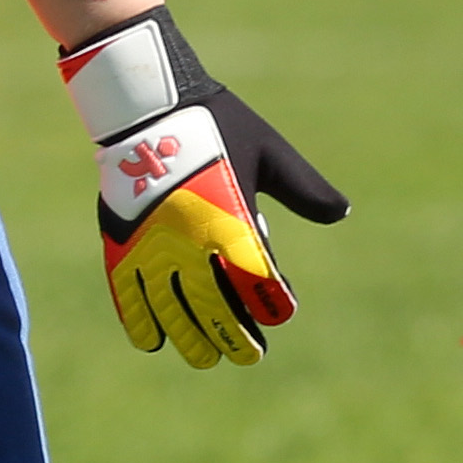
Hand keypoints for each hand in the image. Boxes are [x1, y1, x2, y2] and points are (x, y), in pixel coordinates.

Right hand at [60, 6, 350, 367]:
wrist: (151, 104)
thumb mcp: (270, 153)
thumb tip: (342, 213)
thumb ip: (304, 188)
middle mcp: (191, 240)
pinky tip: (152, 342)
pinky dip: (139, 321)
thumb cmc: (220, 125)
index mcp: (232, 219)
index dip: (273, 302)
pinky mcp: (121, 243)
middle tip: (250, 355)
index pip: (258, 278)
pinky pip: (127, 294)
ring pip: (172, 309)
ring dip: (190, 338)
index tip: (283, 314)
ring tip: (206, 358)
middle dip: (235, 335)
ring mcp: (152, 245)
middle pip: (216, 304)